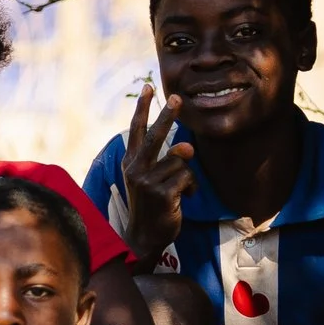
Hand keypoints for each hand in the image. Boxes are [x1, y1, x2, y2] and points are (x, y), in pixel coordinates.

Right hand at [119, 81, 195, 262]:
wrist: (144, 237)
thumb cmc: (151, 205)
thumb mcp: (150, 180)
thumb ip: (165, 160)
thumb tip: (187, 147)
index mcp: (131, 162)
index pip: (136, 130)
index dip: (142, 108)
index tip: (148, 87)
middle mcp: (136, 169)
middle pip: (155, 136)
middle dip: (167, 115)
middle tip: (177, 98)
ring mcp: (147, 181)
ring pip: (179, 160)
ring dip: (187, 174)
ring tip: (182, 188)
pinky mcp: (161, 193)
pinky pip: (187, 177)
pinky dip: (192, 188)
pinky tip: (185, 198)